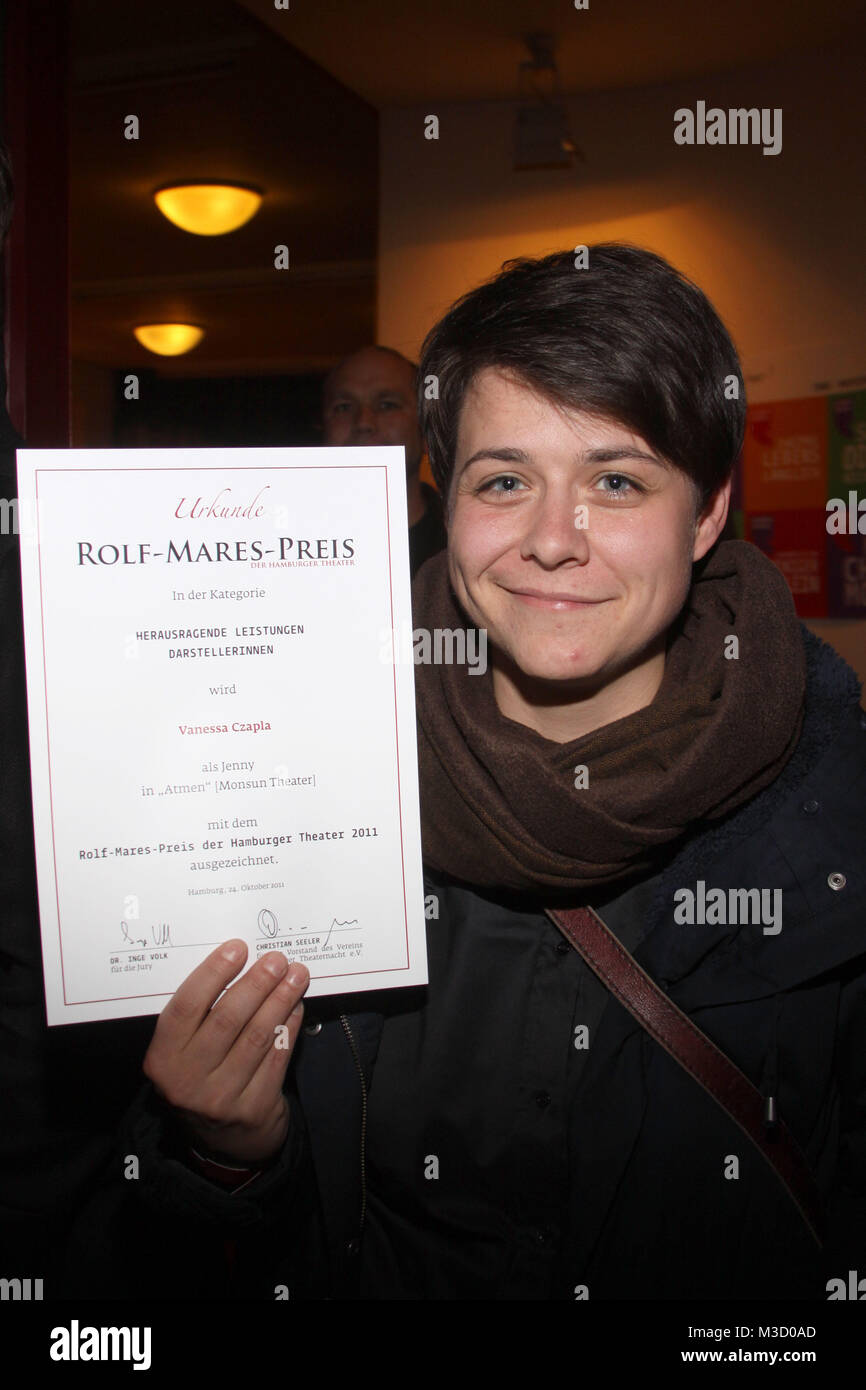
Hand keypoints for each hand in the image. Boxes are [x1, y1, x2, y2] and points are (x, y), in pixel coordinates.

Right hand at [142, 940, 308, 1164]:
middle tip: (276, 959)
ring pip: (256, 1036)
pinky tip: (296, 1006)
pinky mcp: (254, 1109)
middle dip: (256, 983)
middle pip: (227, 1020)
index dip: (212, 974)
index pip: (186, 1007)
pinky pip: (276, 1057)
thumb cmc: (201, 1078)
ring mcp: (221, 1099)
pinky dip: (289, 1027)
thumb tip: (237, 962)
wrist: (221, 1142)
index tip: (237, 948)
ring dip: (280, 1000)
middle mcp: (186, 1081)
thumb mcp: (183, 1053)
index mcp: (162, 1059)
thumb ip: (199, 1016)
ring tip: (296, 975)